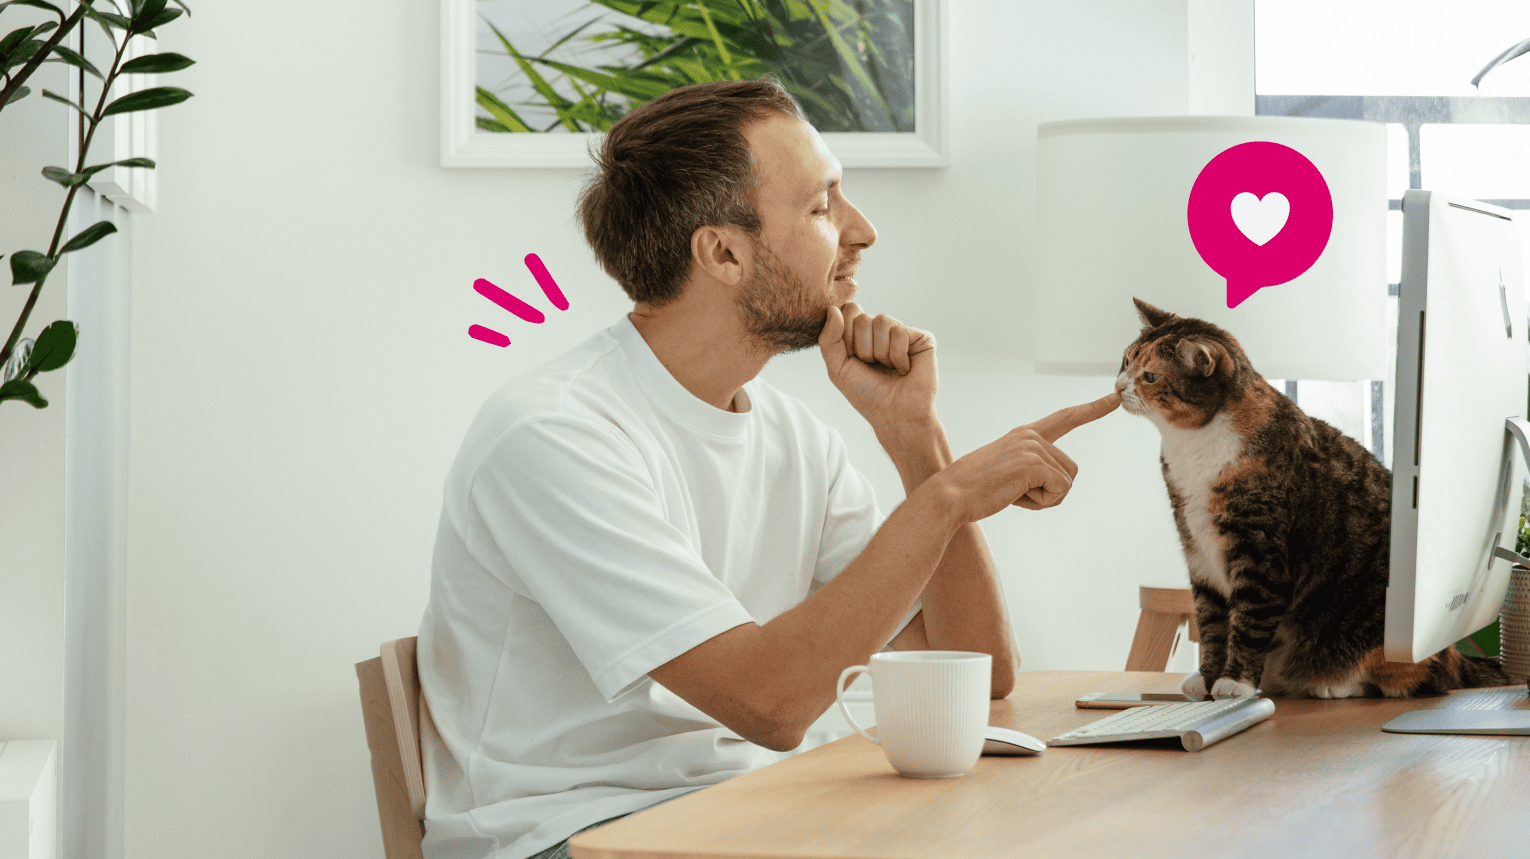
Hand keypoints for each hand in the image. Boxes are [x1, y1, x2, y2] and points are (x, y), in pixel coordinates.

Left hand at [818, 302, 937, 438]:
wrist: (895, 415)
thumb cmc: (867, 394)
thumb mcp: (838, 368)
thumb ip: (829, 339)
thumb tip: (833, 309)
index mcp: (861, 334)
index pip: (847, 312)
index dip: (846, 337)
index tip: (854, 360)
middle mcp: (881, 330)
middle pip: (862, 317)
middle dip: (863, 348)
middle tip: (874, 366)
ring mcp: (902, 332)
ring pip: (881, 321)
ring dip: (880, 352)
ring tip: (889, 368)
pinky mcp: (921, 338)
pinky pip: (900, 332)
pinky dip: (898, 356)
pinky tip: (904, 369)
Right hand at [932, 392, 1120, 522]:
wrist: (950, 495)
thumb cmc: (975, 490)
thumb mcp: (1007, 472)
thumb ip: (1031, 469)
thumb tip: (1057, 483)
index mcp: (1025, 435)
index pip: (1065, 418)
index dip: (1093, 408)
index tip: (1115, 397)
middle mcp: (1031, 436)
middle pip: (1070, 470)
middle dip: (1049, 491)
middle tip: (1013, 492)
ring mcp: (1033, 447)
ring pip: (1066, 482)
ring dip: (1044, 498)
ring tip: (1011, 493)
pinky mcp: (1034, 462)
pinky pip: (1059, 491)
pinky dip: (1041, 502)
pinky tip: (1014, 496)